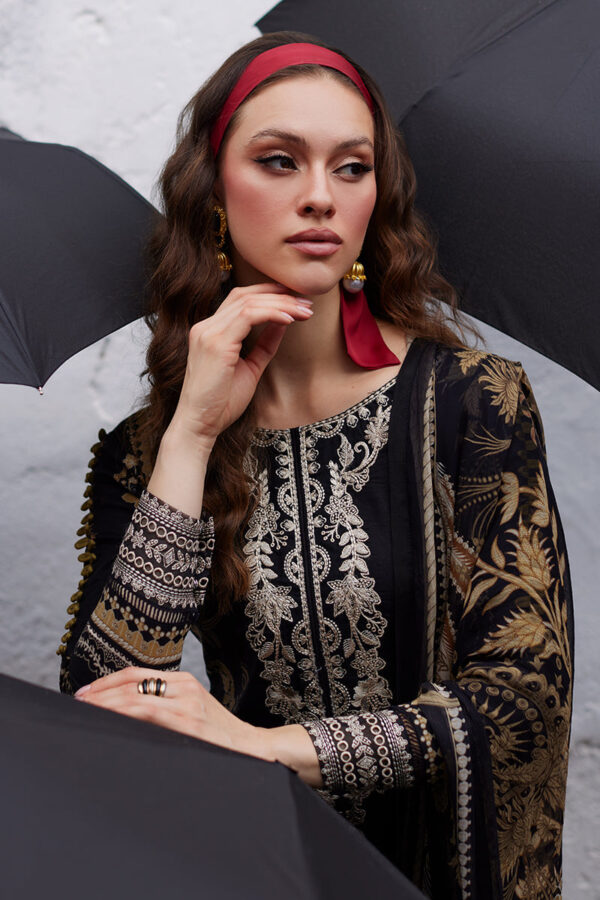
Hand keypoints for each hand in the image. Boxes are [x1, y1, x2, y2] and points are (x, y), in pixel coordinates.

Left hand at [74, 667, 274, 762]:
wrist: (254, 749)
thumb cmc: (220, 738)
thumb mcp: (194, 714)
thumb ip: (166, 709)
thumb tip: (126, 715)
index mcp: (185, 682)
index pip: (137, 674)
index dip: (108, 682)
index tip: (87, 693)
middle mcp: (185, 686)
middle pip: (132, 681)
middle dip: (101, 691)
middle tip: (78, 701)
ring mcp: (187, 703)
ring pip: (135, 696)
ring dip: (106, 703)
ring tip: (86, 710)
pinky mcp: (188, 722)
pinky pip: (148, 712)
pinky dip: (124, 713)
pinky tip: (110, 719)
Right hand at [169, 283, 312, 451]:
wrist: (201, 424)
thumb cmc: (222, 402)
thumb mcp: (250, 368)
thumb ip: (264, 345)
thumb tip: (282, 323)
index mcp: (210, 331)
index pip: (239, 299)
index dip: (268, 293)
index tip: (295, 299)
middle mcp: (206, 327)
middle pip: (245, 295)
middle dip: (279, 295)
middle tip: (307, 302)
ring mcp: (208, 333)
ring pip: (248, 303)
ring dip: (281, 303)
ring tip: (304, 311)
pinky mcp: (216, 343)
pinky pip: (248, 317)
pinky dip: (272, 314)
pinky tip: (290, 319)